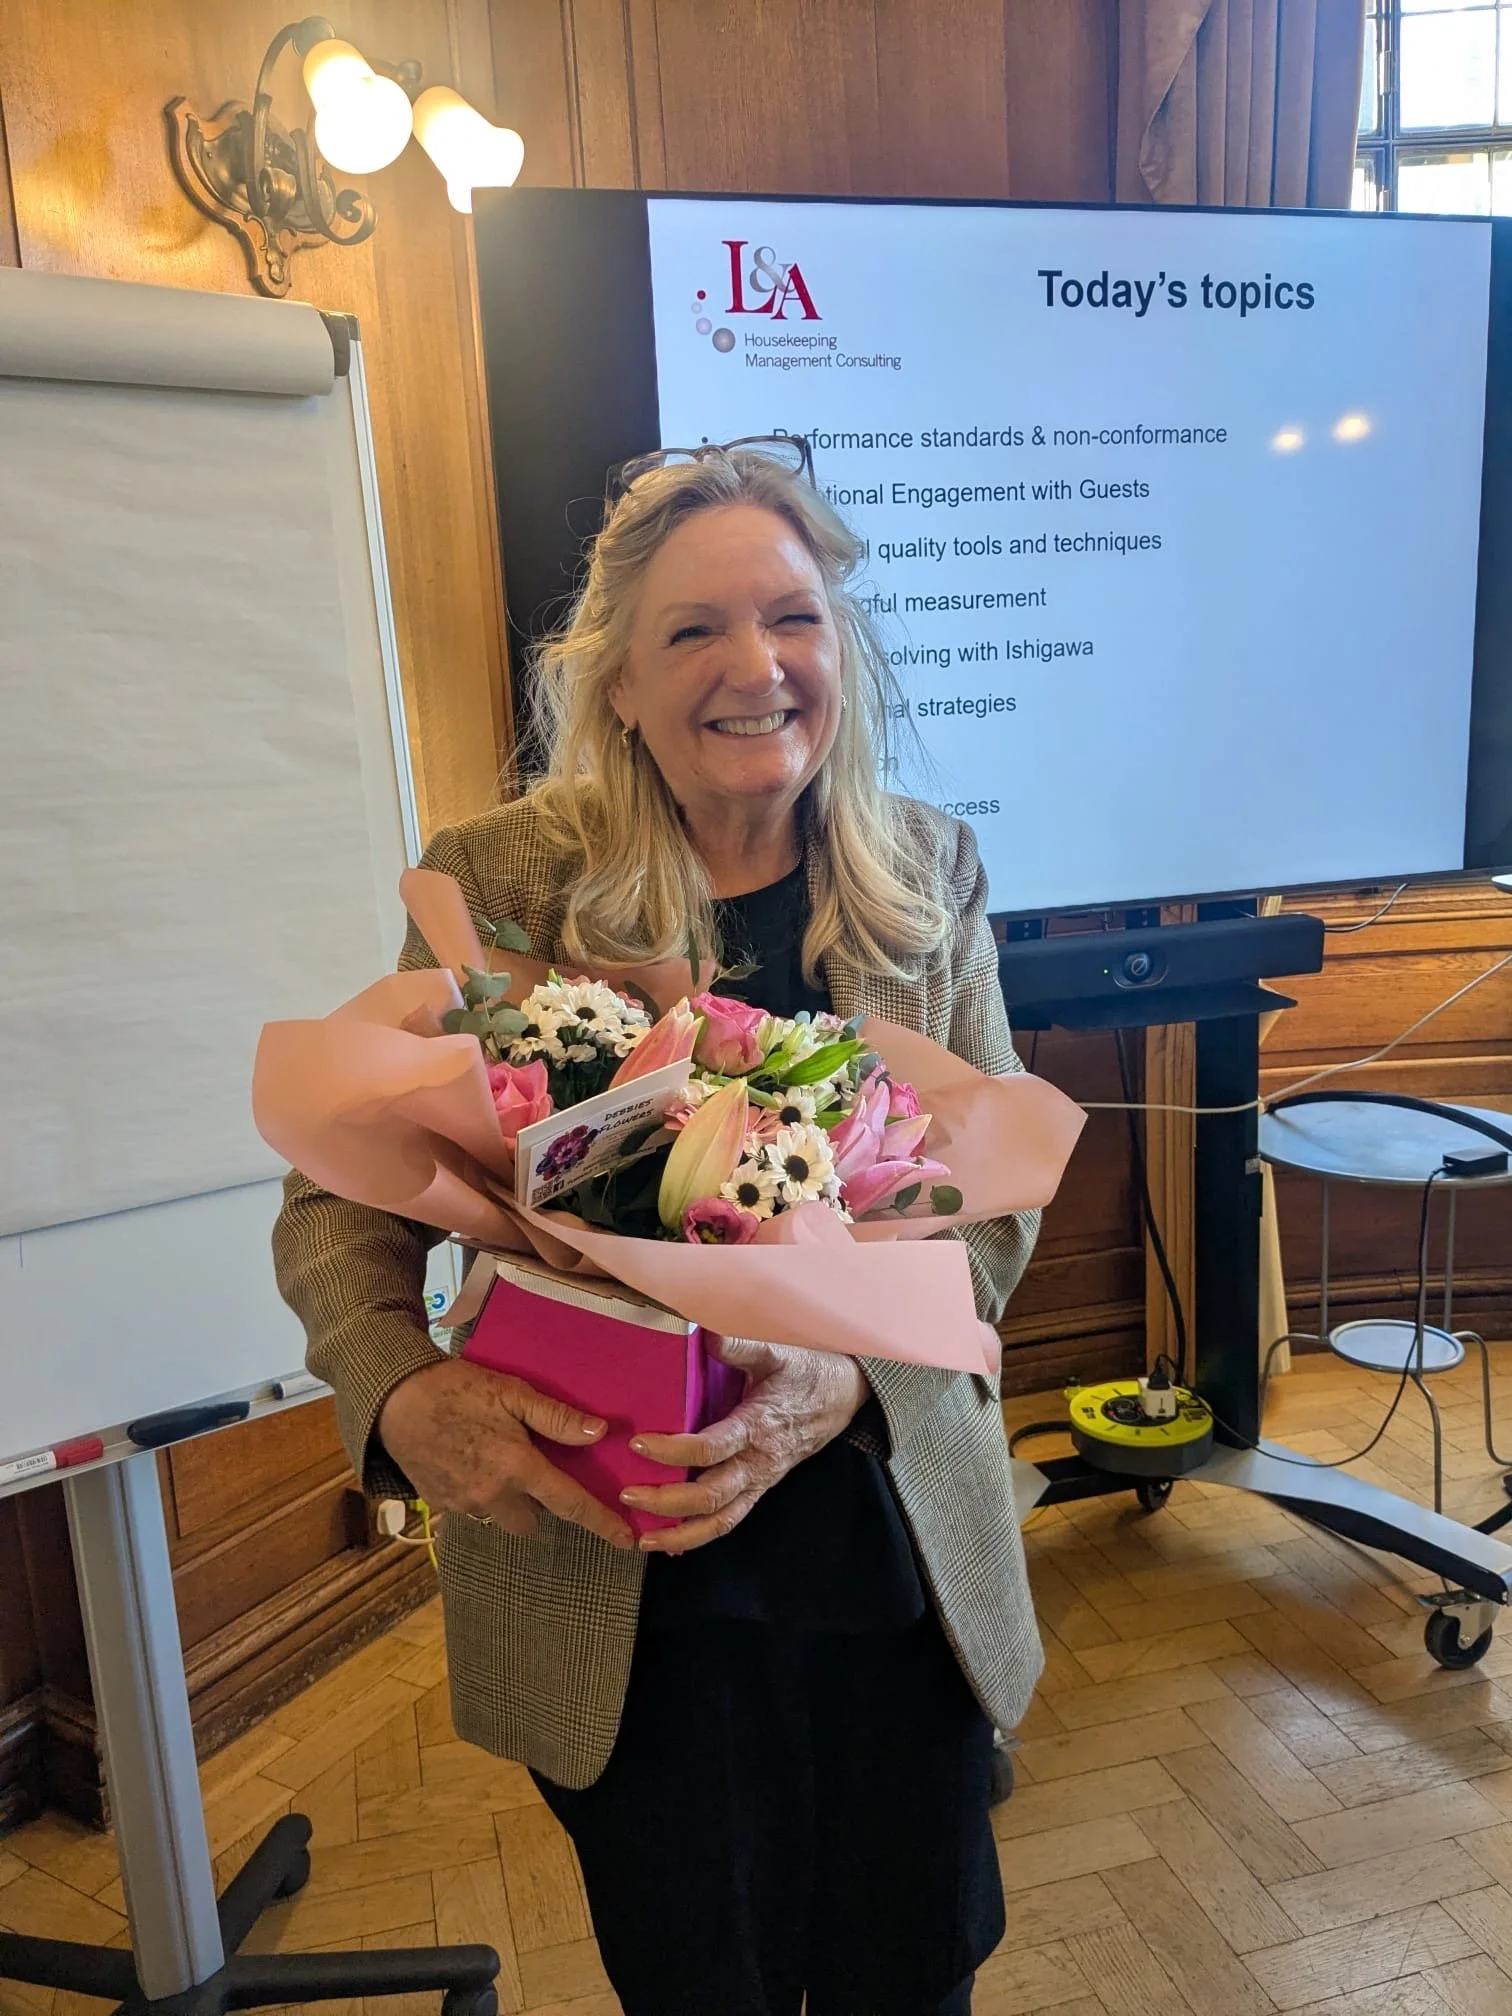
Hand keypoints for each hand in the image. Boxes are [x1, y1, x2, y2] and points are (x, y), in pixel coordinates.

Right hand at [377, 1358, 633, 1548]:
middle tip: (531, 1467)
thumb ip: (556, 1417)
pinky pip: (471, 1510)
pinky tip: (469, 1462)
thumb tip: (599, 1433)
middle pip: (531, 1520)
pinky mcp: (439, 1505)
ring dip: (507, 1500)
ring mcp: (463, 1504)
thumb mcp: (512, 1393)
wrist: (394, 1399)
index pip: (569, 1504)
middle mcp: (492, 1495)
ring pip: (500, 1518)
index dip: (600, 1522)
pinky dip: (478, 1494)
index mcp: (517, 1468)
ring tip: (496, 1461)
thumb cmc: (457, 1389)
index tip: (626, 1541)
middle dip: (538, 1503)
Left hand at [623, 1336, 866, 1553]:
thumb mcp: (775, 1351)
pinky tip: (670, 1544)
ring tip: (643, 1537)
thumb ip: (738, 1345)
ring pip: (720, 1520)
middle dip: (666, 1502)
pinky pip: (730, 1520)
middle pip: (710, 1497)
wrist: (844, 1395)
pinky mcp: (760, 1487)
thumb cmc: (805, 1371)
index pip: (710, 1449)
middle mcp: (758, 1462)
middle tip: (627, 1493)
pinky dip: (699, 1536)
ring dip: (680, 1533)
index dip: (673, 1450)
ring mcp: (760, 1480)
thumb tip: (700, 1333)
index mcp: (758, 1427)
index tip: (639, 1442)